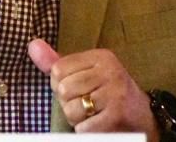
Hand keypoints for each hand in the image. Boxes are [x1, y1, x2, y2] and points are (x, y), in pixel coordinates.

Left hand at [27, 39, 157, 139]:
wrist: (144, 117)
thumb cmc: (107, 93)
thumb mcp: (85, 72)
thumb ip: (56, 62)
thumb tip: (32, 45)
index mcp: (100, 57)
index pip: (58, 69)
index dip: (60, 84)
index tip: (78, 88)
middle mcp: (110, 71)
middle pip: (63, 90)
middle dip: (69, 103)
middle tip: (86, 104)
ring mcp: (115, 93)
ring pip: (71, 110)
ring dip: (77, 119)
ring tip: (92, 114)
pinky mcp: (117, 116)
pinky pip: (83, 128)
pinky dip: (86, 131)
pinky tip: (99, 124)